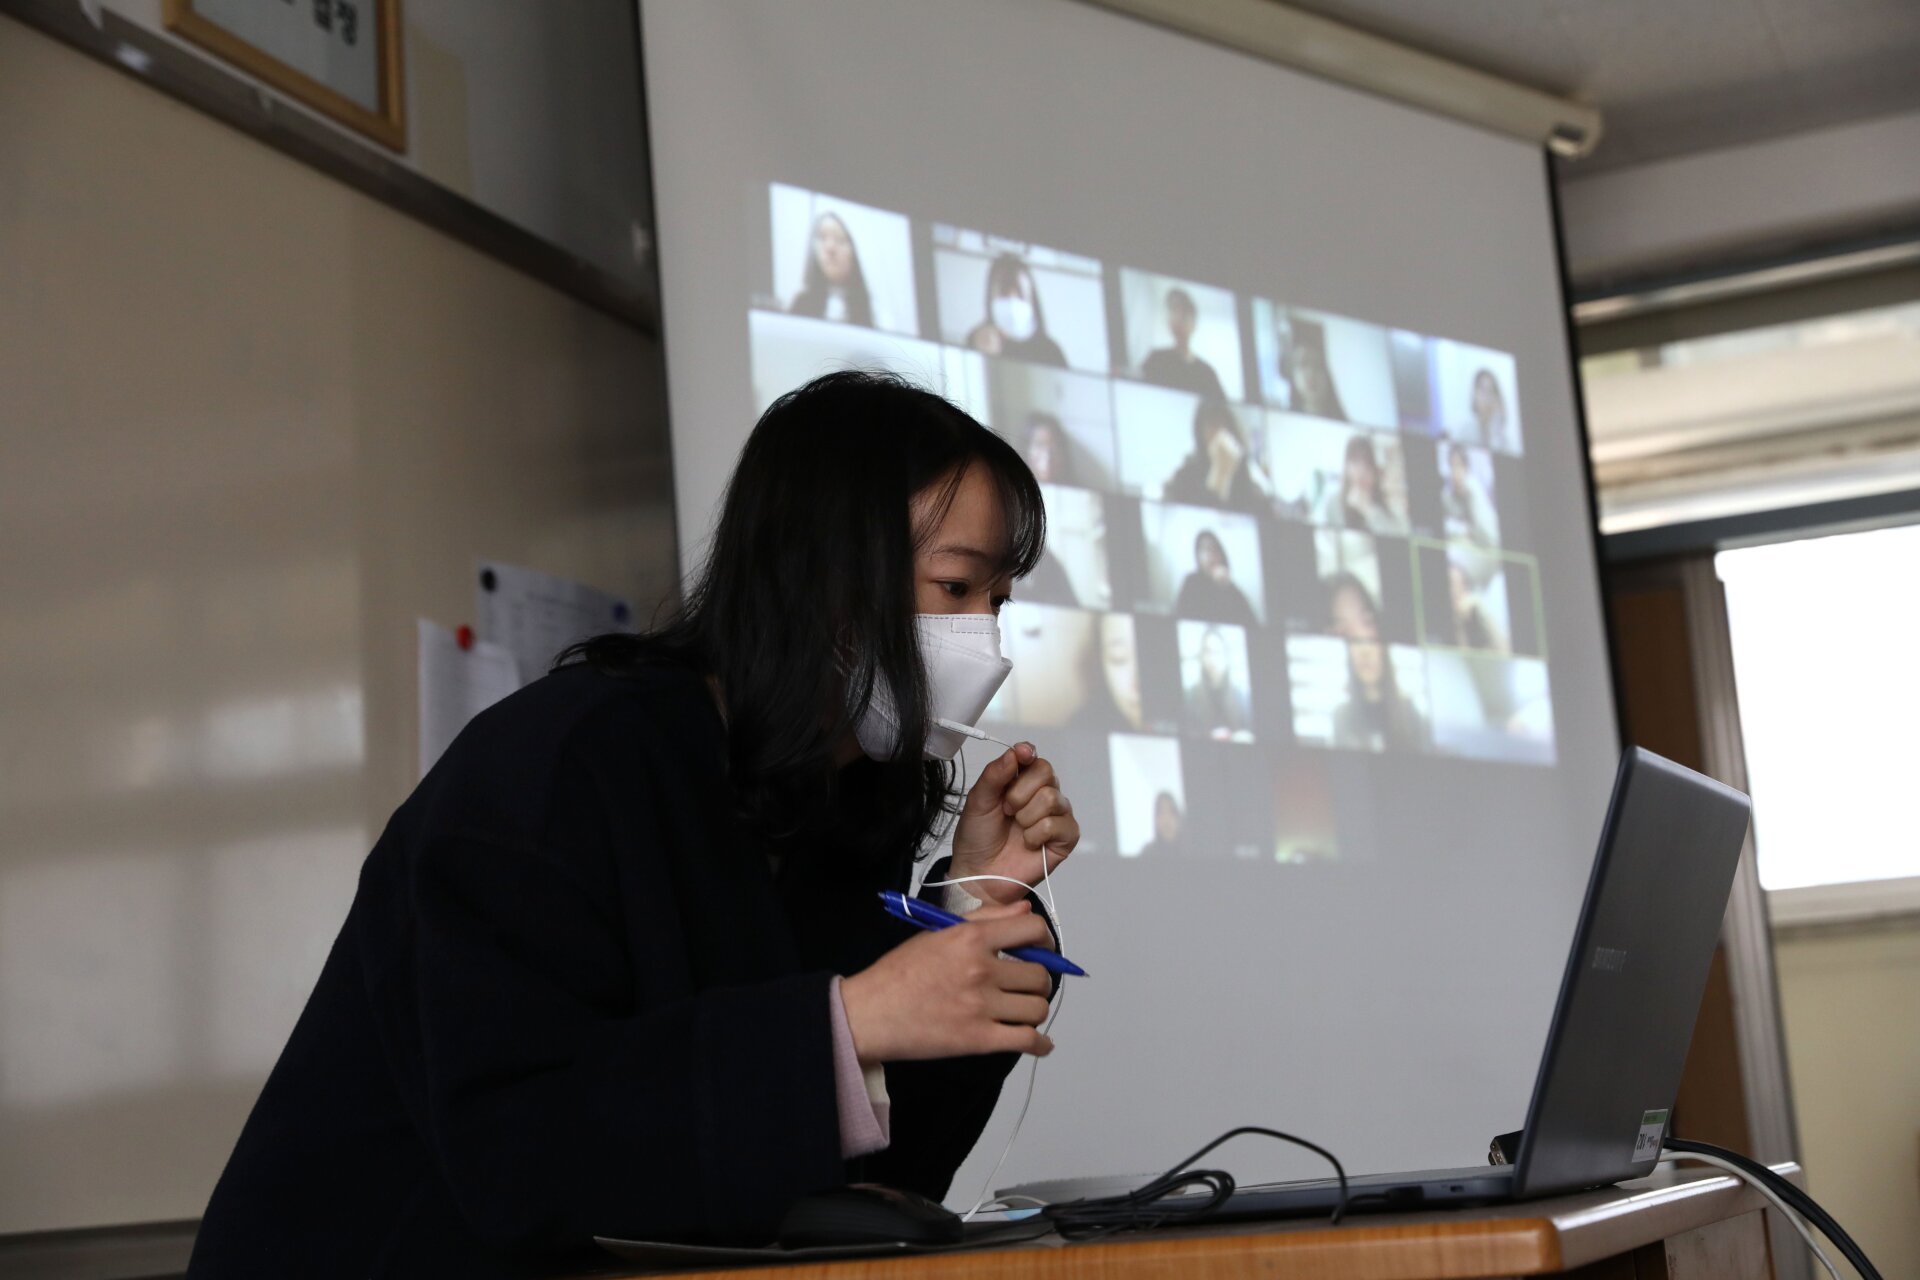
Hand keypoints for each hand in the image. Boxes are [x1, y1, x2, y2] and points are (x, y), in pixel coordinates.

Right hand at [840, 902, 1055, 1062]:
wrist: (869, 1014)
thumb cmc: (898, 974)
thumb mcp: (937, 934)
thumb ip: (984, 919)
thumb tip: (1022, 910)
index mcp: (971, 938)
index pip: (1032, 929)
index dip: (1044, 940)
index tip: (1041, 950)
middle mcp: (981, 969)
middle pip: (1040, 975)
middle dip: (1038, 981)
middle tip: (1025, 986)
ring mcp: (982, 1007)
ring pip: (1038, 1008)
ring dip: (1035, 1010)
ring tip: (1021, 1012)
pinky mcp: (979, 1040)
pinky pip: (1028, 1041)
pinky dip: (1040, 1044)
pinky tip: (1038, 1043)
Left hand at [950, 744, 1078, 903]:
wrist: (979, 874)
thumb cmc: (978, 838)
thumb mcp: (978, 801)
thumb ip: (995, 774)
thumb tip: (1016, 751)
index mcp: (1020, 781)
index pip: (1032, 756)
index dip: (1028, 753)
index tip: (1022, 755)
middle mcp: (1042, 793)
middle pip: (1046, 771)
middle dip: (1019, 792)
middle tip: (1006, 811)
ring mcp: (1057, 814)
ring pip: (1052, 797)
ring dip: (1026, 816)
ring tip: (1016, 829)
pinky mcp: (1066, 837)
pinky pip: (1057, 823)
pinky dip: (1037, 834)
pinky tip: (1029, 843)